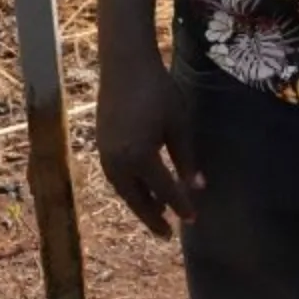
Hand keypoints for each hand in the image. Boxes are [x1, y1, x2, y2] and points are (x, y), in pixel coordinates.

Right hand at [96, 56, 202, 237]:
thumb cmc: (157, 90)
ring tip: (157, 211)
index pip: (164, 190)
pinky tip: (141, 185)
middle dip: (153, 217)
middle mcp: (118, 162)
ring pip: (124, 189)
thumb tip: (198, 187)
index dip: (180, 206)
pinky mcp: (101, 145)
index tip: (193, 220)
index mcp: (139, 157)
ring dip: (140, 202)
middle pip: (138, 198)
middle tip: (167, 234)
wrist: (125, 64)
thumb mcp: (178, 124)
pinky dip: (130, 187)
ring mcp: (105, 154)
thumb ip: (186, 158)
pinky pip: (116, 176)